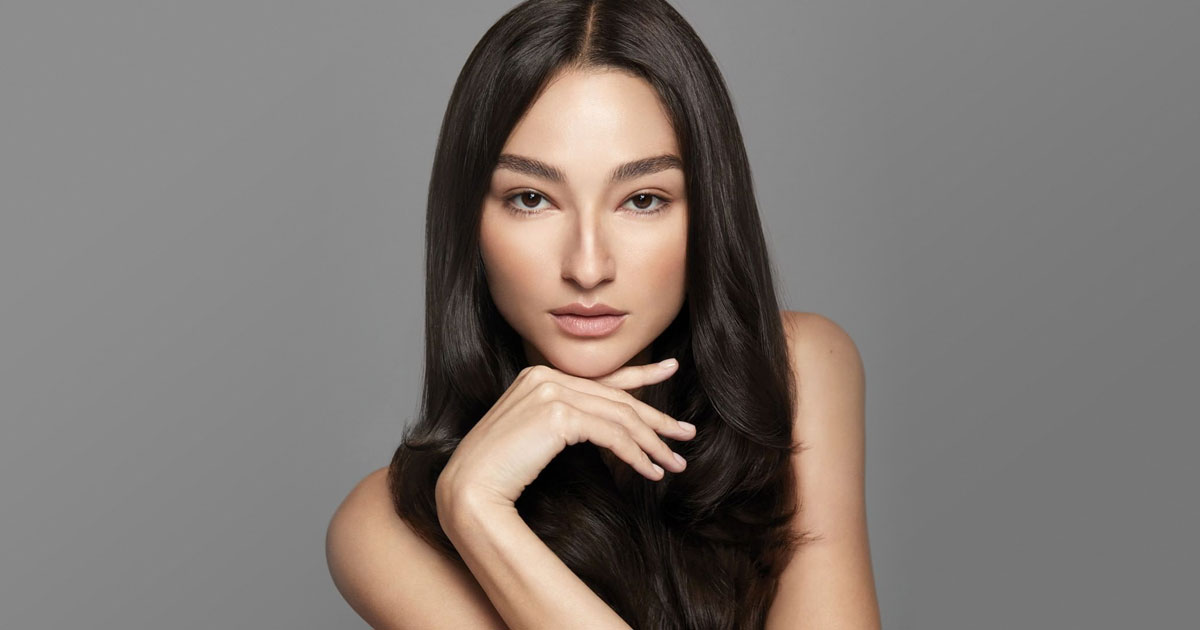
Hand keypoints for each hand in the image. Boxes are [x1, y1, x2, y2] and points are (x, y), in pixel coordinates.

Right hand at [435, 360, 696, 514]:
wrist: (470, 488)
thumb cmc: (499, 472)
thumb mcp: (536, 438)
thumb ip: (567, 422)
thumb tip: (611, 430)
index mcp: (537, 375)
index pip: (600, 375)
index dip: (640, 374)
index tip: (669, 369)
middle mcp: (544, 376)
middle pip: (616, 397)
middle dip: (656, 419)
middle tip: (686, 434)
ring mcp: (550, 392)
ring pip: (620, 417)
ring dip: (652, 444)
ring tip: (674, 463)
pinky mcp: (557, 414)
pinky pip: (611, 434)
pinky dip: (636, 455)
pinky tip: (650, 471)